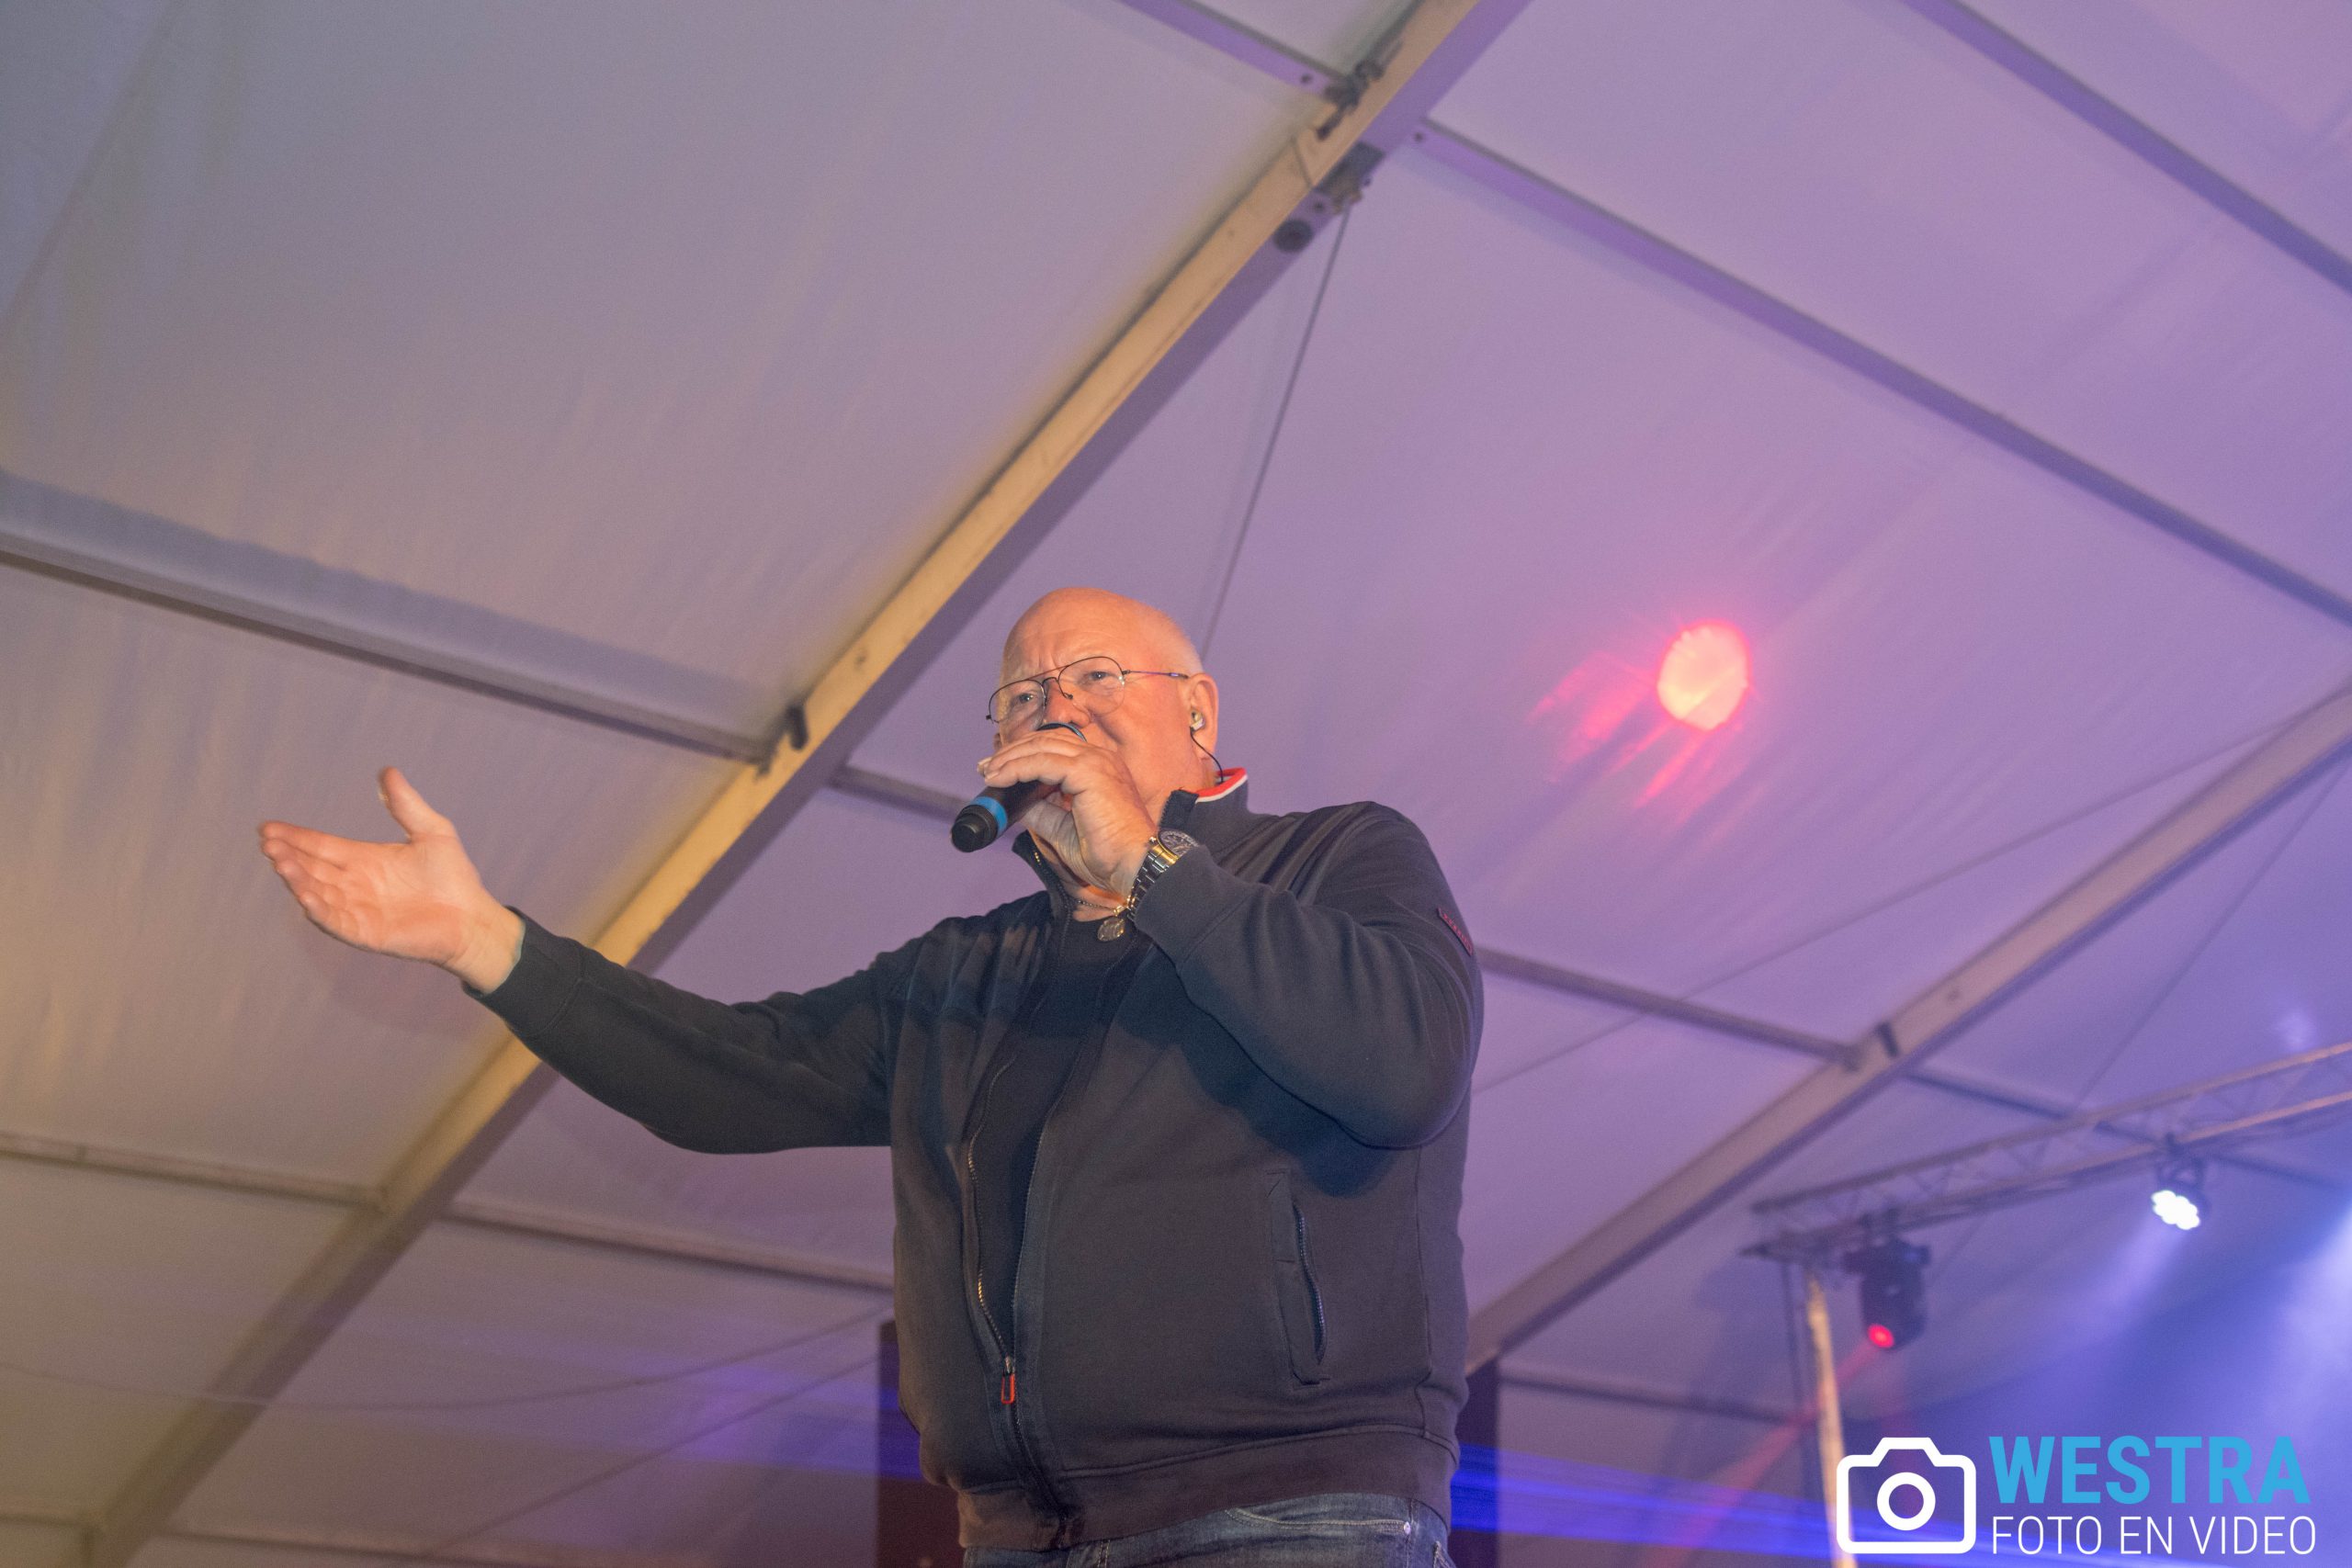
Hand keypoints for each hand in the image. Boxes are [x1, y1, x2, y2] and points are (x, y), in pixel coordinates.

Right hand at [258, 766, 521, 990]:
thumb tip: (387, 771)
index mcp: (363, 859)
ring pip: (316, 892)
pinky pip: (333, 920)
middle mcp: (353, 884)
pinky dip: (317, 909)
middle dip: (287, 855)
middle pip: (311, 867)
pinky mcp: (364, 932)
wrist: (472, 917)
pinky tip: (304, 895)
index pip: (320, 845)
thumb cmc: (454, 876)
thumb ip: (407, 805)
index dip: (295, 837)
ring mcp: (356, 909)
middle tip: (267, 842)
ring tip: (280, 861)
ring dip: (297, 879)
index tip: (267, 826)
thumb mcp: (431, 831)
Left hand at [979, 729, 1156, 897]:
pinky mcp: (1088, 771)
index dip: (1023, 755)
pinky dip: (1018, 768)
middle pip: (1045, 741)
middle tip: (986, 768)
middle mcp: (1098, 759)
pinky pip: (1043, 762)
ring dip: (1010, 759)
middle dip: (1011, 753)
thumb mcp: (1064, 832)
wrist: (1135, 865)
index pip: (1054, 748)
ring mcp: (1095, 762)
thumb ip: (1044, 813)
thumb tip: (1021, 804)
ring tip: (989, 773)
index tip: (998, 769)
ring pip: (1041, 748)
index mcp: (1098, 769)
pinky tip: (1000, 778)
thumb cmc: (1109, 855)